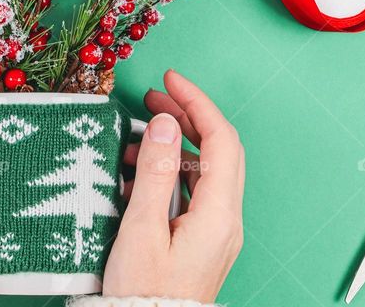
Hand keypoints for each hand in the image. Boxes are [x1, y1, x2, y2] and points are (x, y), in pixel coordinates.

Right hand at [103, 70, 244, 301]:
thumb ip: (156, 174)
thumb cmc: (143, 293)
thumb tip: (167, 124)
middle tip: (154, 97)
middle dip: (189, 116)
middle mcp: (226, 219)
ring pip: (206, 169)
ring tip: (138, 136)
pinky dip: (170, 171)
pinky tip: (138, 174)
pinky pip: (194, 191)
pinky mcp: (202, 239)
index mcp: (218, 214)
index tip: (170, 79)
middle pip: (219, 150)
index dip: (197, 102)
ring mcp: (217, 230)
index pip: (220, 139)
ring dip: (177, 143)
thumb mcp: (142, 229)